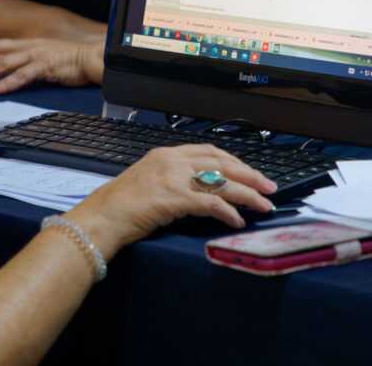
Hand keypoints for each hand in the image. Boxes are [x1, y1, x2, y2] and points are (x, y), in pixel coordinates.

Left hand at [0, 38, 104, 93]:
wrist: (92, 58)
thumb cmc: (70, 60)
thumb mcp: (44, 56)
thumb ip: (29, 60)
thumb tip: (14, 67)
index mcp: (27, 44)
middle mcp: (28, 47)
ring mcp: (35, 56)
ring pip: (3, 64)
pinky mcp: (44, 67)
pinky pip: (21, 76)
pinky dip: (6, 83)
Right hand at [65, 144, 276, 259]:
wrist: (102, 217)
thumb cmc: (121, 205)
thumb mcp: (149, 181)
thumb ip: (173, 179)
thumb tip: (202, 191)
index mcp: (166, 154)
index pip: (209, 151)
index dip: (235, 162)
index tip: (251, 173)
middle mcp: (172, 161)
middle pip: (221, 163)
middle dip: (250, 175)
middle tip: (269, 187)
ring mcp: (173, 178)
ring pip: (222, 182)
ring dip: (247, 195)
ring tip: (264, 206)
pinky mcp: (174, 198)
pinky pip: (210, 204)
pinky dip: (228, 212)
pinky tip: (237, 221)